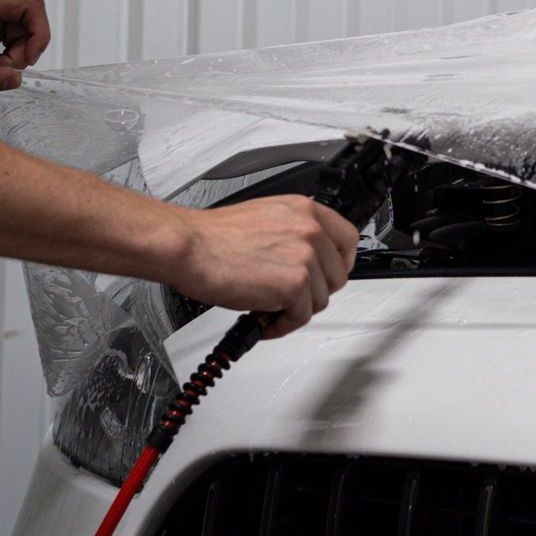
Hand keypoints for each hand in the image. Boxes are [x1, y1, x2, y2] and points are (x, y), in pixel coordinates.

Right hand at [169, 197, 359, 337]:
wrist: (187, 247)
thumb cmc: (213, 237)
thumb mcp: (266, 218)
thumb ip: (293, 233)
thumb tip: (307, 257)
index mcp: (305, 210)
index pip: (348, 239)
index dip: (340, 263)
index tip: (326, 276)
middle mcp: (310, 230)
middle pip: (337, 276)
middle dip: (312, 292)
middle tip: (287, 298)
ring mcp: (305, 256)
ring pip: (320, 300)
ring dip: (294, 310)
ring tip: (266, 306)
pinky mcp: (295, 284)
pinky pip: (301, 317)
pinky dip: (282, 325)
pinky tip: (261, 318)